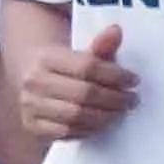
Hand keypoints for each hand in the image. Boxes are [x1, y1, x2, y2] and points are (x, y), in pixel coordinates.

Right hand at [21, 23, 136, 141]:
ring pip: (76, 116)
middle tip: (131, 99)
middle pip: (84, 94)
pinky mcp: (32, 127)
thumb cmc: (62, 66)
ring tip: (120, 111)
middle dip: (114, 98)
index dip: (115, 75)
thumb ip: (100, 45)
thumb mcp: (79, 52)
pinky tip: (102, 122)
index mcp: (46, 57)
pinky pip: (67, 132)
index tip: (133, 80)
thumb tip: (116, 31)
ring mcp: (30, 107)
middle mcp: (34, 82)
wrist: (29, 79)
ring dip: (105, 116)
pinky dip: (89, 129)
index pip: (87, 67)